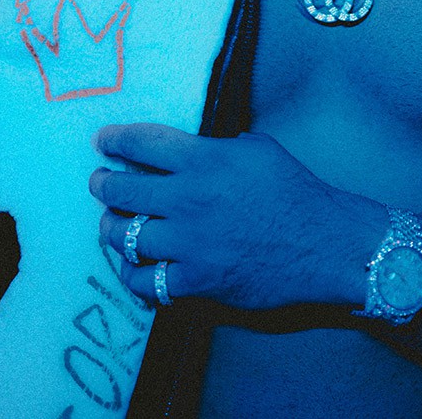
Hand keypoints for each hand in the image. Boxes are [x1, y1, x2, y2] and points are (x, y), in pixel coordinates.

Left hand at [89, 123, 385, 310]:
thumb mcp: (256, 149)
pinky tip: (134, 266)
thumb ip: (217, 146)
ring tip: (110, 224)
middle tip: (100, 182)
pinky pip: (145, 281)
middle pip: (123, 191)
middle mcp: (189, 199)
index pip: (143, 143)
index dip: (115, 140)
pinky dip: (134, 273)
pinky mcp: (195, 280)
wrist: (321, 243)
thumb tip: (190, 148)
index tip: (102, 140)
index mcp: (204, 160)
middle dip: (104, 185)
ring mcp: (189, 243)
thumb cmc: (293, 191)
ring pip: (125, 237)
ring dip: (112, 229)